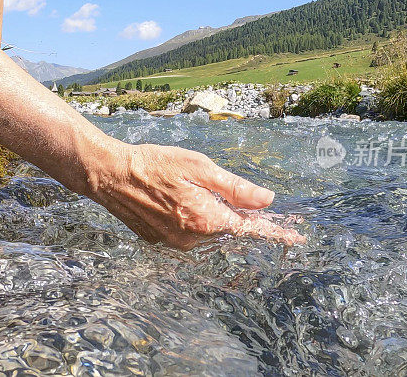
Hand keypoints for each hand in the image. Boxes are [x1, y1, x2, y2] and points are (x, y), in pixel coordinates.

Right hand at [84, 142, 306, 249]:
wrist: (110, 175)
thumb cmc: (154, 164)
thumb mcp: (198, 166)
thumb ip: (234, 187)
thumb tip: (266, 200)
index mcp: (206, 218)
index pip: (250, 228)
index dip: (275, 232)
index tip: (296, 238)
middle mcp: (193, 237)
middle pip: (228, 229)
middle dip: (234, 212)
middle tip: (225, 191)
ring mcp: (175, 242)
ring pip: (207, 230)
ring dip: (208, 213)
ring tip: (185, 186)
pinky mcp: (161, 241)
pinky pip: (187, 232)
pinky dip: (189, 217)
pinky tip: (173, 196)